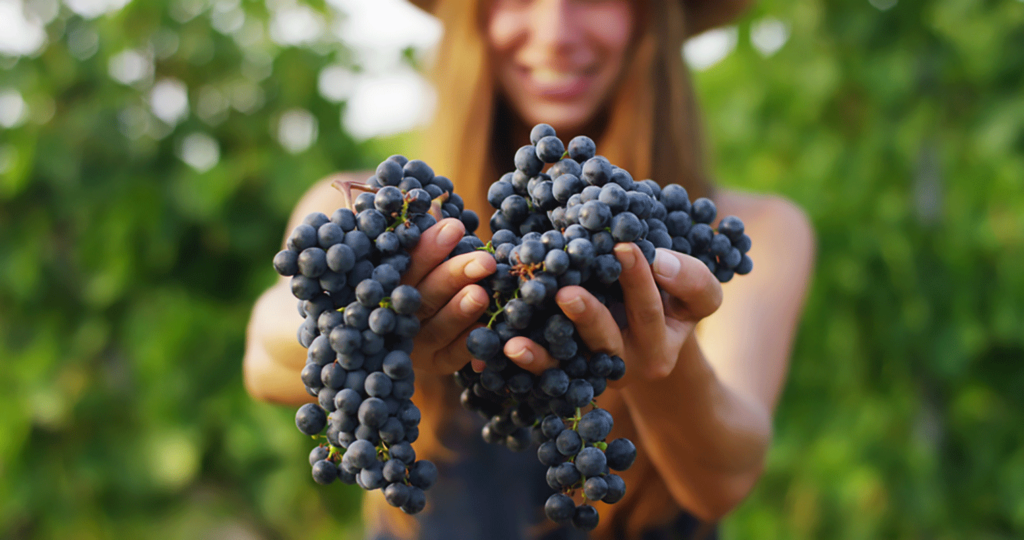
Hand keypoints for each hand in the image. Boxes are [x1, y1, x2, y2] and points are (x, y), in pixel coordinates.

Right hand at [402, 218, 495, 374]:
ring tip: (481, 293)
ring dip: (459, 311)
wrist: (404, 331)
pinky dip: (469, 345)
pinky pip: (452, 357)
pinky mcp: (435, 364)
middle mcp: (396, 315)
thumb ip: (423, 235)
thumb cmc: (419, 273)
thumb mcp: (417, 254)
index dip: (428, 248)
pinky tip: (487, 329)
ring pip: (437, 328)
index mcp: (387, 284)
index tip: (453, 226)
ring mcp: (415, 344)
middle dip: (453, 275)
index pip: (405, 265)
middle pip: (422, 295)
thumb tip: (436, 202)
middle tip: (484, 260)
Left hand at [498, 244, 722, 384]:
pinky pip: (547, 374)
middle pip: (607, 341)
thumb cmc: (673, 302)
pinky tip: (509, 347)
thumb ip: (690, 279)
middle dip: (588, 316)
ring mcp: (594, 374)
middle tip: (567, 293)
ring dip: (545, 352)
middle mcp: (626, 365)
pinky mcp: (568, 378)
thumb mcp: (696, 294)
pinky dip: (528, 362)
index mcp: (661, 345)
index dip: (640, 281)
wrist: (649, 334)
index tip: (624, 248)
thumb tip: (660, 261)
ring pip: (570, 364)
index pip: (651, 311)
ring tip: (519, 340)